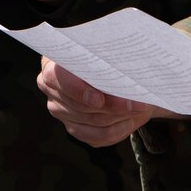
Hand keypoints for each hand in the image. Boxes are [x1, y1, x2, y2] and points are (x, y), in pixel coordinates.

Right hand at [37, 56, 166, 146]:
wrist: (118, 76)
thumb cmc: (110, 59)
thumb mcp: (109, 54)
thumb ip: (107, 59)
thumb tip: (121, 70)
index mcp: (53, 65)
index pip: (55, 78)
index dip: (77, 90)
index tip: (99, 99)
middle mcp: (52, 90)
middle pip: (79, 106)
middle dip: (111, 106)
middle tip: (136, 104)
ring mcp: (62, 112)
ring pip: (92, 121)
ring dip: (118, 116)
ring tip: (138, 108)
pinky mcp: (76, 129)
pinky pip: (97, 136)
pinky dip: (117, 129)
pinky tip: (130, 120)